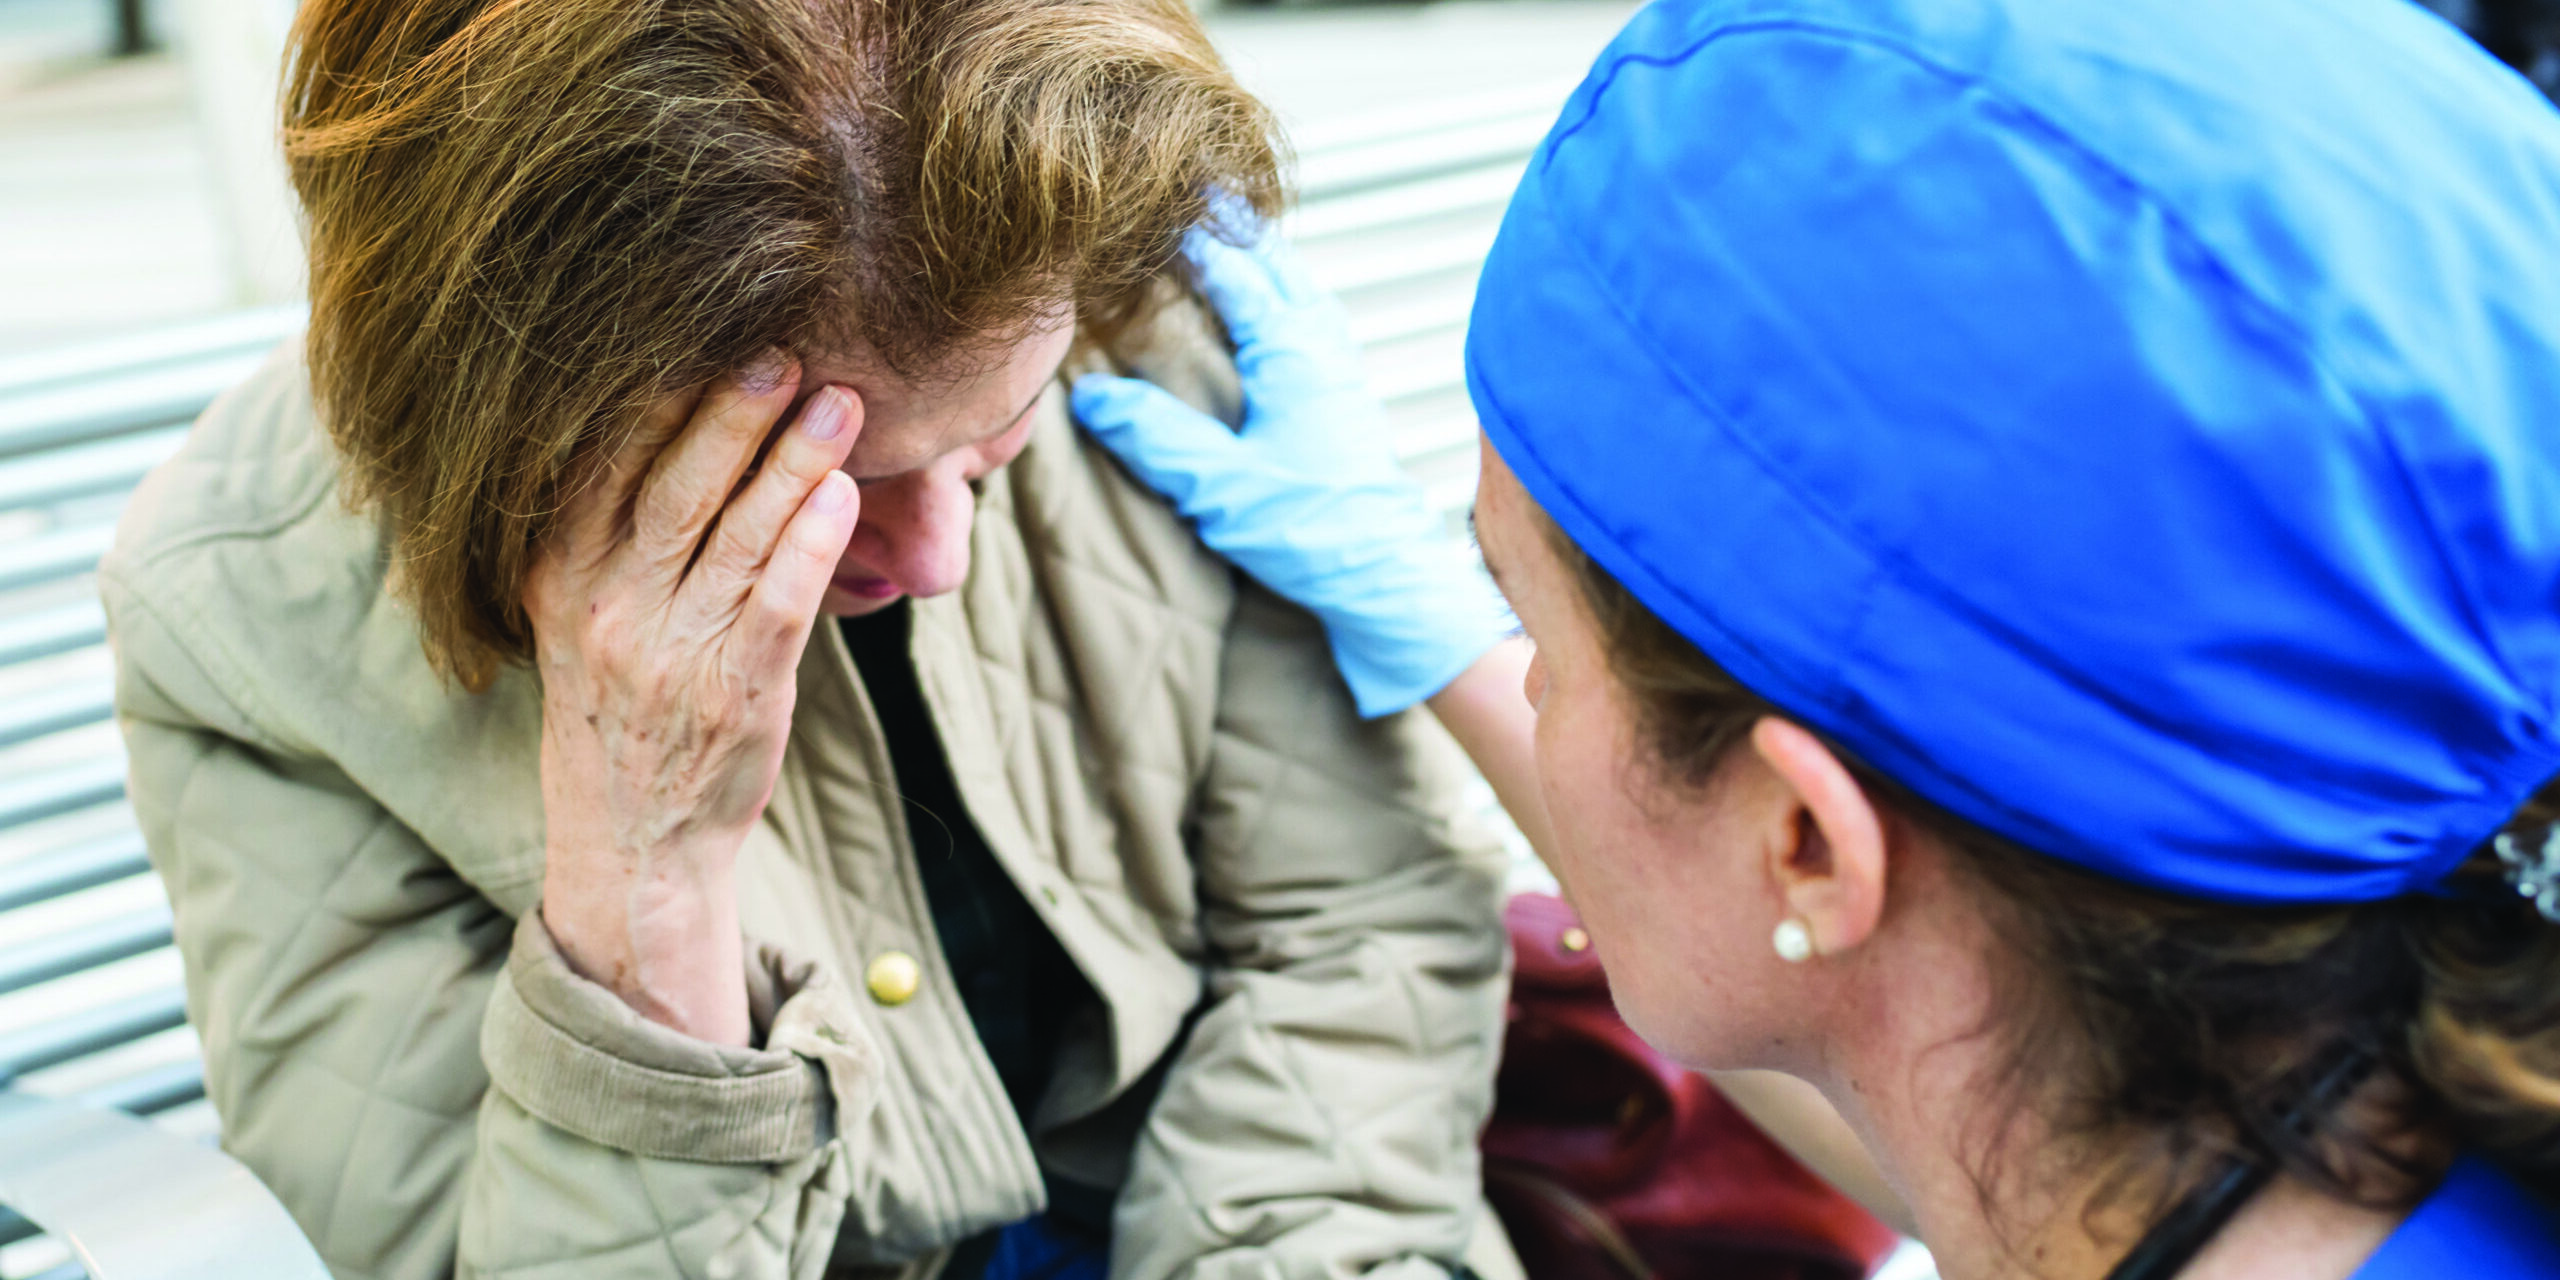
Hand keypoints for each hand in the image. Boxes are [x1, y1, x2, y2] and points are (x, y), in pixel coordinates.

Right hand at [523, 355, 861, 1044]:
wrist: (634, 841)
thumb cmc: (620, 705)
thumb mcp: (577, 613)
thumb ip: (605, 528)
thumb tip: (667, 417)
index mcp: (559, 573)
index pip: (601, 463)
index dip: (652, 394)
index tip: (699, 329)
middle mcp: (607, 606)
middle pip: (674, 487)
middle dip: (731, 411)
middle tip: (783, 347)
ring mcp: (672, 652)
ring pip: (737, 536)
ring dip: (793, 461)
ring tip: (842, 402)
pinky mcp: (736, 692)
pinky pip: (776, 604)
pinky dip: (810, 546)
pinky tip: (842, 495)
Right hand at [1073, 227, 1506, 716]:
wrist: (1387, 578)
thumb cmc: (1311, 532)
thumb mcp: (1219, 486)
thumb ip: (1155, 438)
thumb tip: (1092, 395)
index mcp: (1291, 351)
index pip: (1234, 271)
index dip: (1193, 237)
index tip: (1156, 204)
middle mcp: (1322, 348)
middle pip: (1277, 264)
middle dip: (1236, 228)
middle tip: (1198, 193)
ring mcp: (1342, 371)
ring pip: (1302, 290)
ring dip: (1266, 260)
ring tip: (1233, 241)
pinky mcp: (1349, 401)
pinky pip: (1315, 322)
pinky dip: (1287, 298)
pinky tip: (1276, 317)